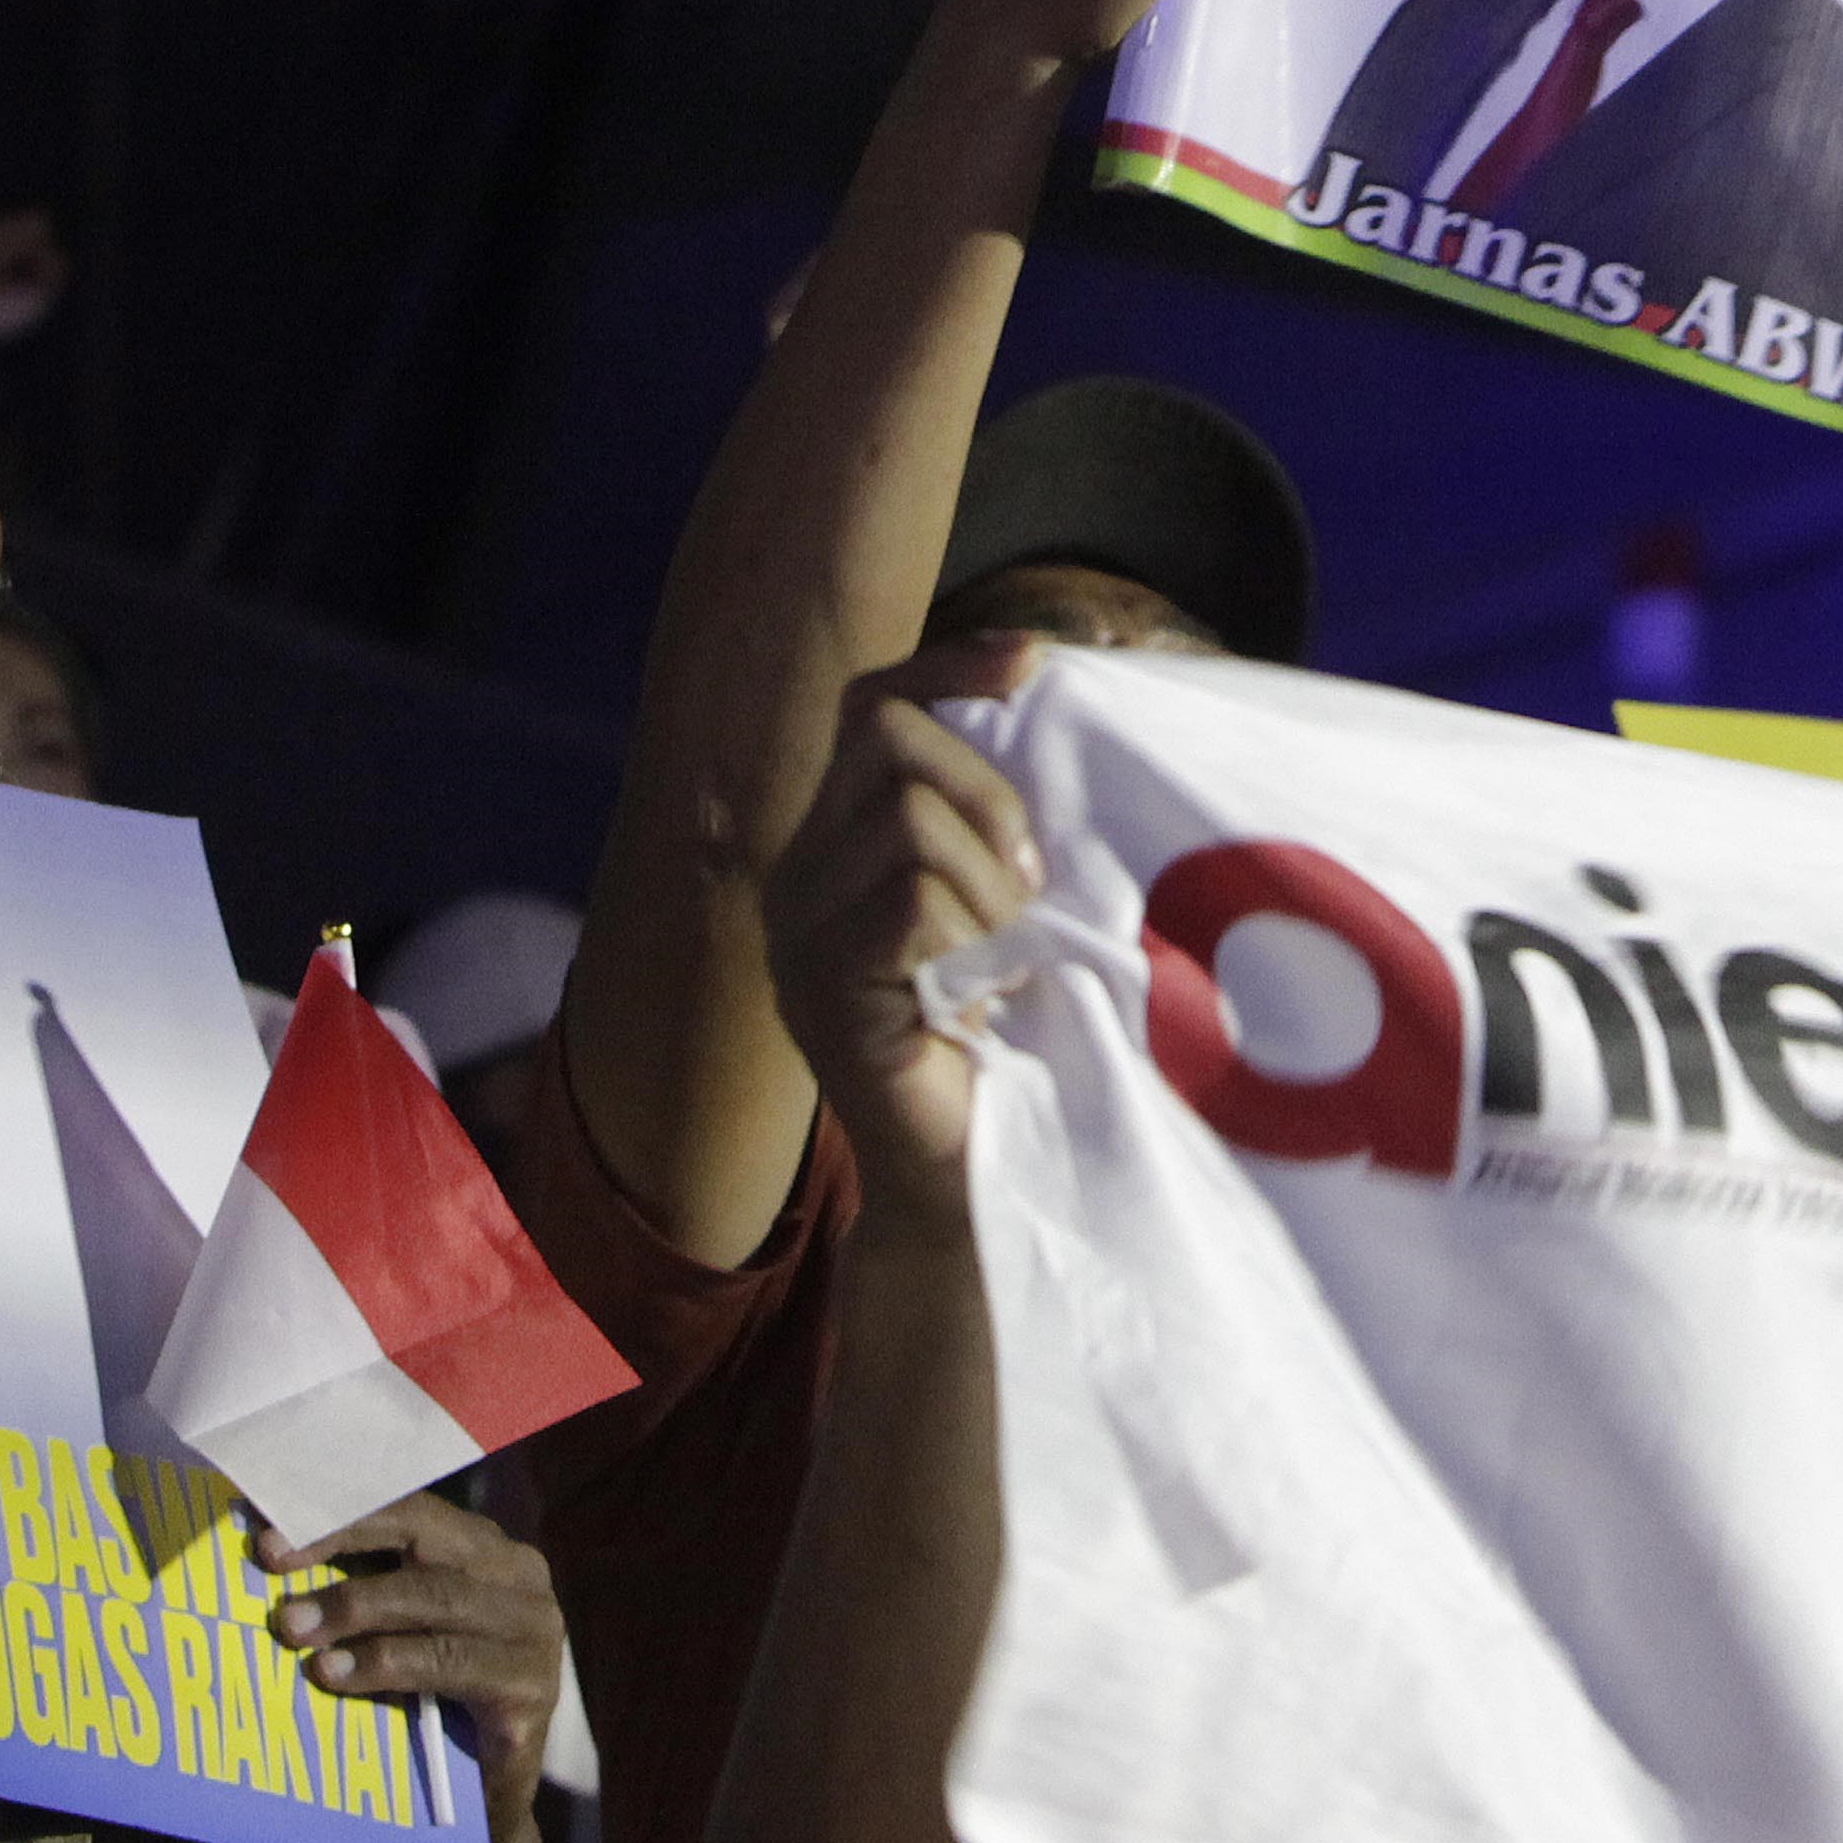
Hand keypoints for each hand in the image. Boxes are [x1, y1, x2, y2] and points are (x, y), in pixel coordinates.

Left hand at [262, 1490, 569, 1842]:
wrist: (482, 1802)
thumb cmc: (425, 1701)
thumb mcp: (394, 1629)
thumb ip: (359, 1586)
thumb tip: (267, 1551)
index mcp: (484, 1547)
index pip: (408, 1509)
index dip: (339, 1516)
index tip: (270, 1538)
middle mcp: (520, 1575)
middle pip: (423, 1539)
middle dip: (342, 1551)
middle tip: (278, 1583)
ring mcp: (534, 1630)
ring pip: (433, 1598)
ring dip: (354, 1610)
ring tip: (294, 1632)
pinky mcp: (531, 1686)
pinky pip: (447, 1663)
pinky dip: (384, 1663)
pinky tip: (335, 1676)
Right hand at [760, 638, 1044, 1216]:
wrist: (969, 1183)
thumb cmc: (1002, 1043)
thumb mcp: (1001, 905)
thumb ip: (991, 824)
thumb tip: (1047, 702)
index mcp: (834, 846)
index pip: (871, 704)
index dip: (949, 664)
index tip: (1034, 659)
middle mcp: (796, 878)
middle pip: (888, 737)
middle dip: (986, 794)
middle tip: (1028, 887)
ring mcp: (797, 935)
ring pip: (907, 822)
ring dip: (990, 890)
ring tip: (1003, 965)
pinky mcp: (822, 992)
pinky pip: (909, 905)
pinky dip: (971, 943)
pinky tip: (980, 1003)